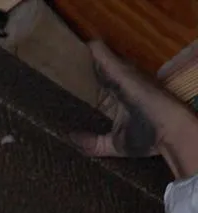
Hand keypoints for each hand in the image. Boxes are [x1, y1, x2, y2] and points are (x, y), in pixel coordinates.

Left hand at [72, 42, 197, 179]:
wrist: (168, 135)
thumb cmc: (147, 139)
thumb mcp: (113, 145)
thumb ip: (92, 144)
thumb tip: (71, 137)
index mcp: (117, 104)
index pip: (98, 92)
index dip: (83, 87)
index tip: (66, 84)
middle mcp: (121, 90)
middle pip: (99, 76)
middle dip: (83, 71)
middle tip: (65, 63)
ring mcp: (126, 81)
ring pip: (104, 66)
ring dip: (91, 59)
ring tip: (72, 50)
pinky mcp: (128, 76)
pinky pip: (111, 63)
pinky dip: (100, 55)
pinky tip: (89, 45)